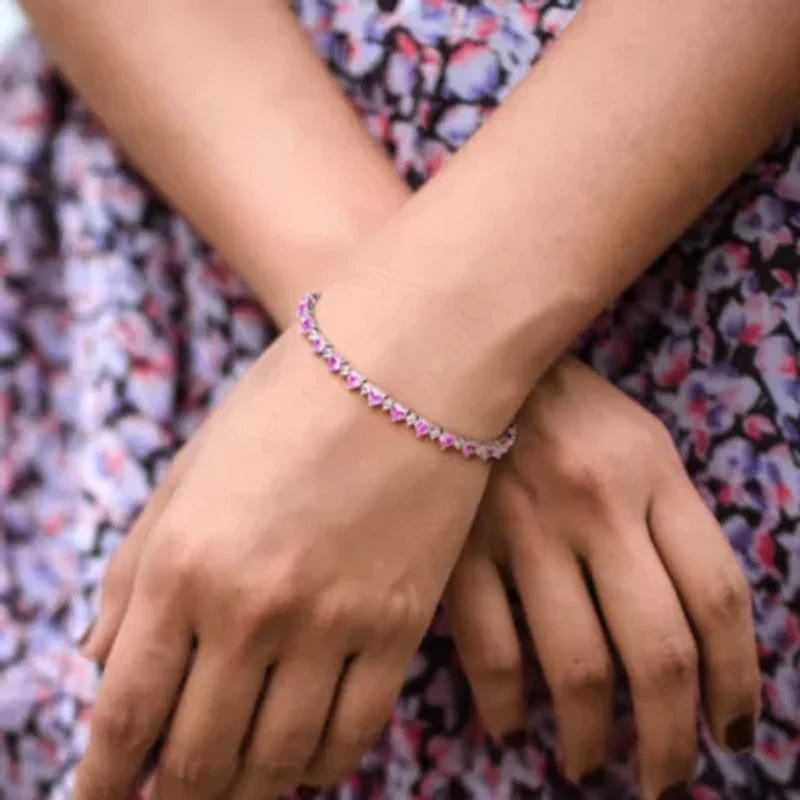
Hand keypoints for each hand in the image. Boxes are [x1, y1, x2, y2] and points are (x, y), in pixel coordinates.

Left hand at [75, 328, 488, 799]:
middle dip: (175, 796)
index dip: (106, 779)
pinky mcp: (399, 625)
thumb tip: (96, 660)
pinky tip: (308, 761)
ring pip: (277, 761)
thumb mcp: (191, 468)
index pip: (128, 712)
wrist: (407, 365)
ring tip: (234, 790)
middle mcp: (249, 609)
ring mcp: (331, 623)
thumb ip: (134, 569)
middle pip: (198, 757)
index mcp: (182, 564)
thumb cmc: (288, 403)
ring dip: (246, 792)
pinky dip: (323, 763)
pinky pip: (354, 730)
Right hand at [444, 359, 759, 799]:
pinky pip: (488, 644)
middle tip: (665, 778)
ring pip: (574, 662)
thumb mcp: (641, 443)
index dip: (738, 682)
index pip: (718, 597)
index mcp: (652, 473)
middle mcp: (595, 505)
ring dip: (589, 735)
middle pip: (657, 650)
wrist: (467, 362)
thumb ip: (673, 524)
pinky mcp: (458, 543)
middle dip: (669, 738)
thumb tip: (692, 633)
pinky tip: (512, 722)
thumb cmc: (567, 408)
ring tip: (590, 763)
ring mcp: (522, 526)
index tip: (732, 731)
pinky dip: (503, 701)